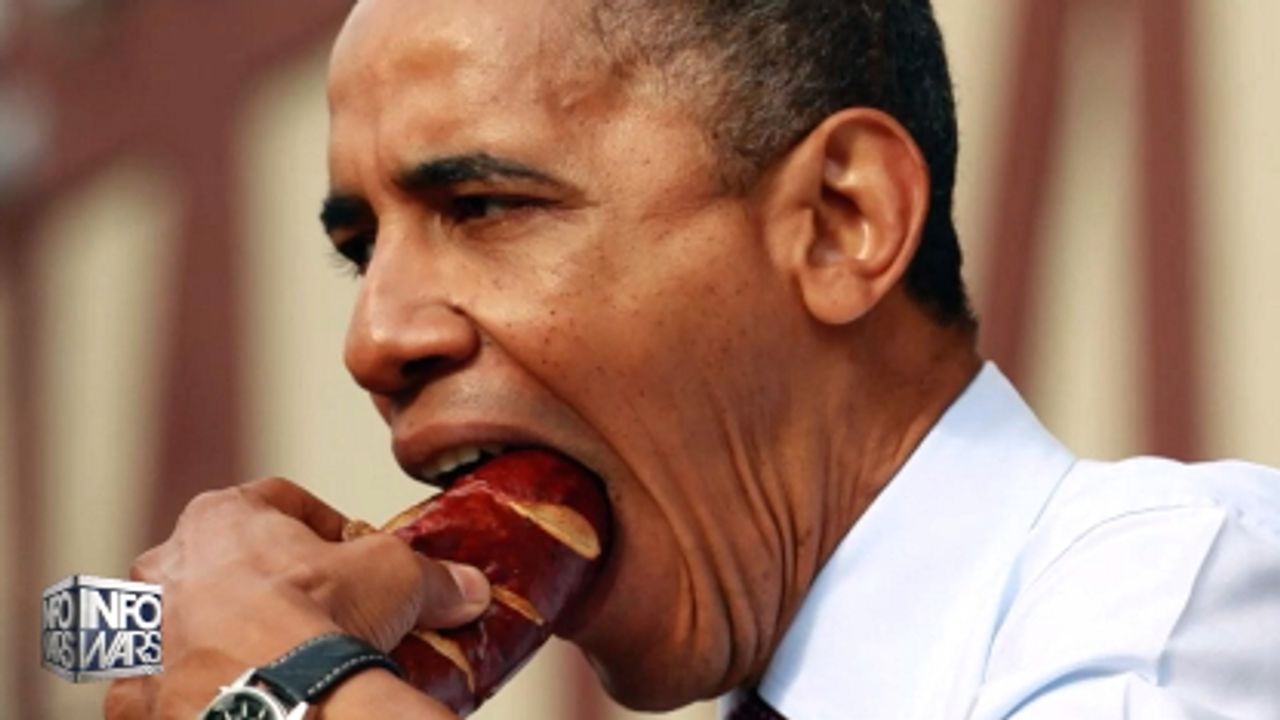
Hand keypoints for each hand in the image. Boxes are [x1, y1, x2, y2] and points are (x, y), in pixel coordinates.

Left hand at [103, 477, 490, 718]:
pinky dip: (175, 692)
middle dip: (259, 578)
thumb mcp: (398, 576)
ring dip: (209, 631)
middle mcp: (168, 567)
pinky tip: (217, 697)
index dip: (322, 524)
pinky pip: (147, 687)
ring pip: (173, 620)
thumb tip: (468, 587)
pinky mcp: (138, 693)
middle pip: (218, 558)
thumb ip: (431, 573)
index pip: (277, 501)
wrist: (278, 704)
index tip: (349, 549)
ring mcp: (143, 632)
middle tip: (307, 606)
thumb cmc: (322, 621)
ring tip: (264, 656)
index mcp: (222, 517)